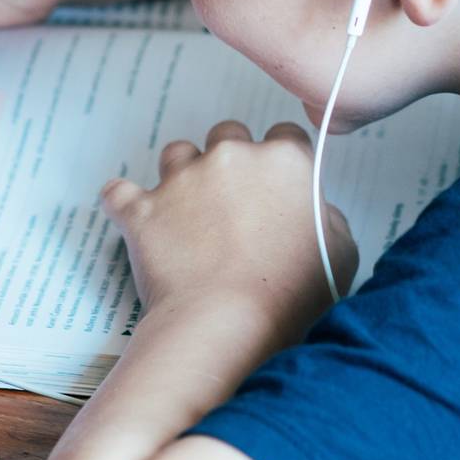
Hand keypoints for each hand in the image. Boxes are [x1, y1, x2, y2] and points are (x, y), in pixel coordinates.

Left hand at [101, 121, 354, 333]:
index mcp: (283, 161)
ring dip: (182, 174)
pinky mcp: (143, 210)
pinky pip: (118, 191)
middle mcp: (231, 157)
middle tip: (233, 204)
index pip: (285, 136)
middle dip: (230, 161)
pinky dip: (124, 202)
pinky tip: (133, 216)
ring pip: (177, 153)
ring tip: (187, 212)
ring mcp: (182, 180)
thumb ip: (326, 215)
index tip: (276, 185)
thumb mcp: (341, 252)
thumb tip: (312, 209)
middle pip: (228, 135)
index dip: (281, 161)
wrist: (228, 324)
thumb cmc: (290, 296)